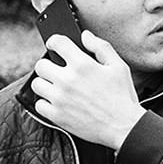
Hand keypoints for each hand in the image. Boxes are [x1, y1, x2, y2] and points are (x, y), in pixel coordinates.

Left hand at [29, 29, 144, 149]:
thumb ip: (101, 47)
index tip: (55, 46)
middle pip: (41, 65)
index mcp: (82, 64)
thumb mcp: (119, 67)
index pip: (57, 42)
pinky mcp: (57, 115)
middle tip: (59, 73)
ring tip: (58, 89)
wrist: (125, 128)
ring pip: (37, 84)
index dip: (54, 42)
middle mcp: (67, 80)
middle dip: (49, 66)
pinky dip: (47, 104)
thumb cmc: (123, 97)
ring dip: (46, 85)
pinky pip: (39, 104)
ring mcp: (60, 98)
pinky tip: (58, 104)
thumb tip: (84, 35)